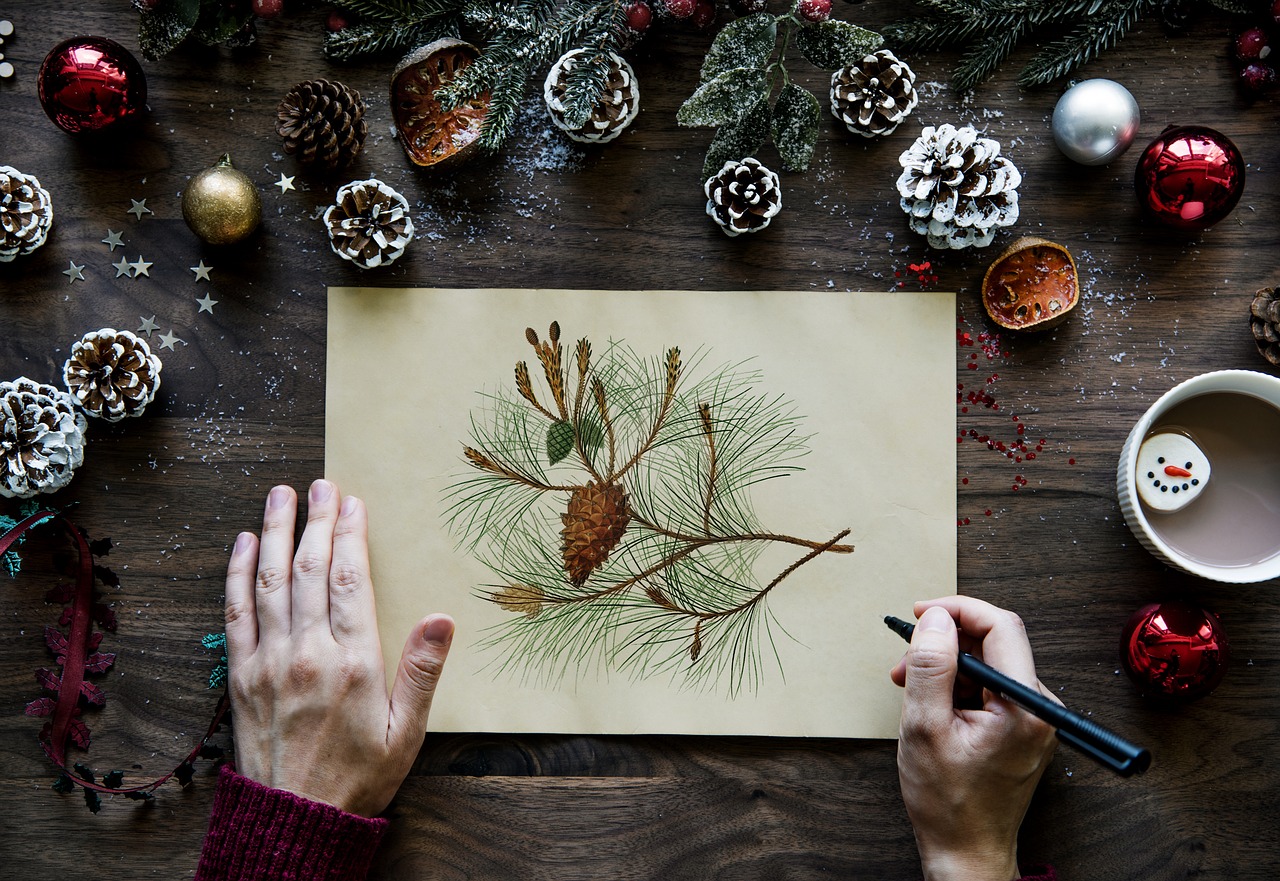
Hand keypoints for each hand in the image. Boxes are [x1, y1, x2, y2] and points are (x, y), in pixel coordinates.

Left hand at [223, 480, 453, 816]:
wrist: (295, 820)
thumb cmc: (359, 778)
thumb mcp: (407, 732)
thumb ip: (421, 672)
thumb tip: (442, 619)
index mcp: (353, 663)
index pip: (352, 580)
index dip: (351, 535)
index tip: (352, 502)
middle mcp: (307, 653)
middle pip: (311, 570)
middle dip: (316, 521)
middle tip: (320, 485)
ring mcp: (269, 661)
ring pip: (270, 581)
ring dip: (275, 533)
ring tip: (279, 496)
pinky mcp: (242, 675)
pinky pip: (235, 613)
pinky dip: (238, 574)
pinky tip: (243, 545)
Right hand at [889, 597, 1057, 880]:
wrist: (966, 851)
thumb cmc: (948, 803)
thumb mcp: (924, 728)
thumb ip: (930, 667)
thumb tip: (935, 619)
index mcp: (1024, 707)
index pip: (1000, 626)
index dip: (958, 610)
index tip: (922, 613)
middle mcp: (1039, 709)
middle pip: (994, 643)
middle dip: (944, 644)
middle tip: (905, 662)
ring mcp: (1033, 719)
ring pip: (987, 664)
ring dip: (946, 667)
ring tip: (911, 690)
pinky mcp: (1022, 727)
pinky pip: (989, 687)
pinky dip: (957, 687)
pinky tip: (932, 706)